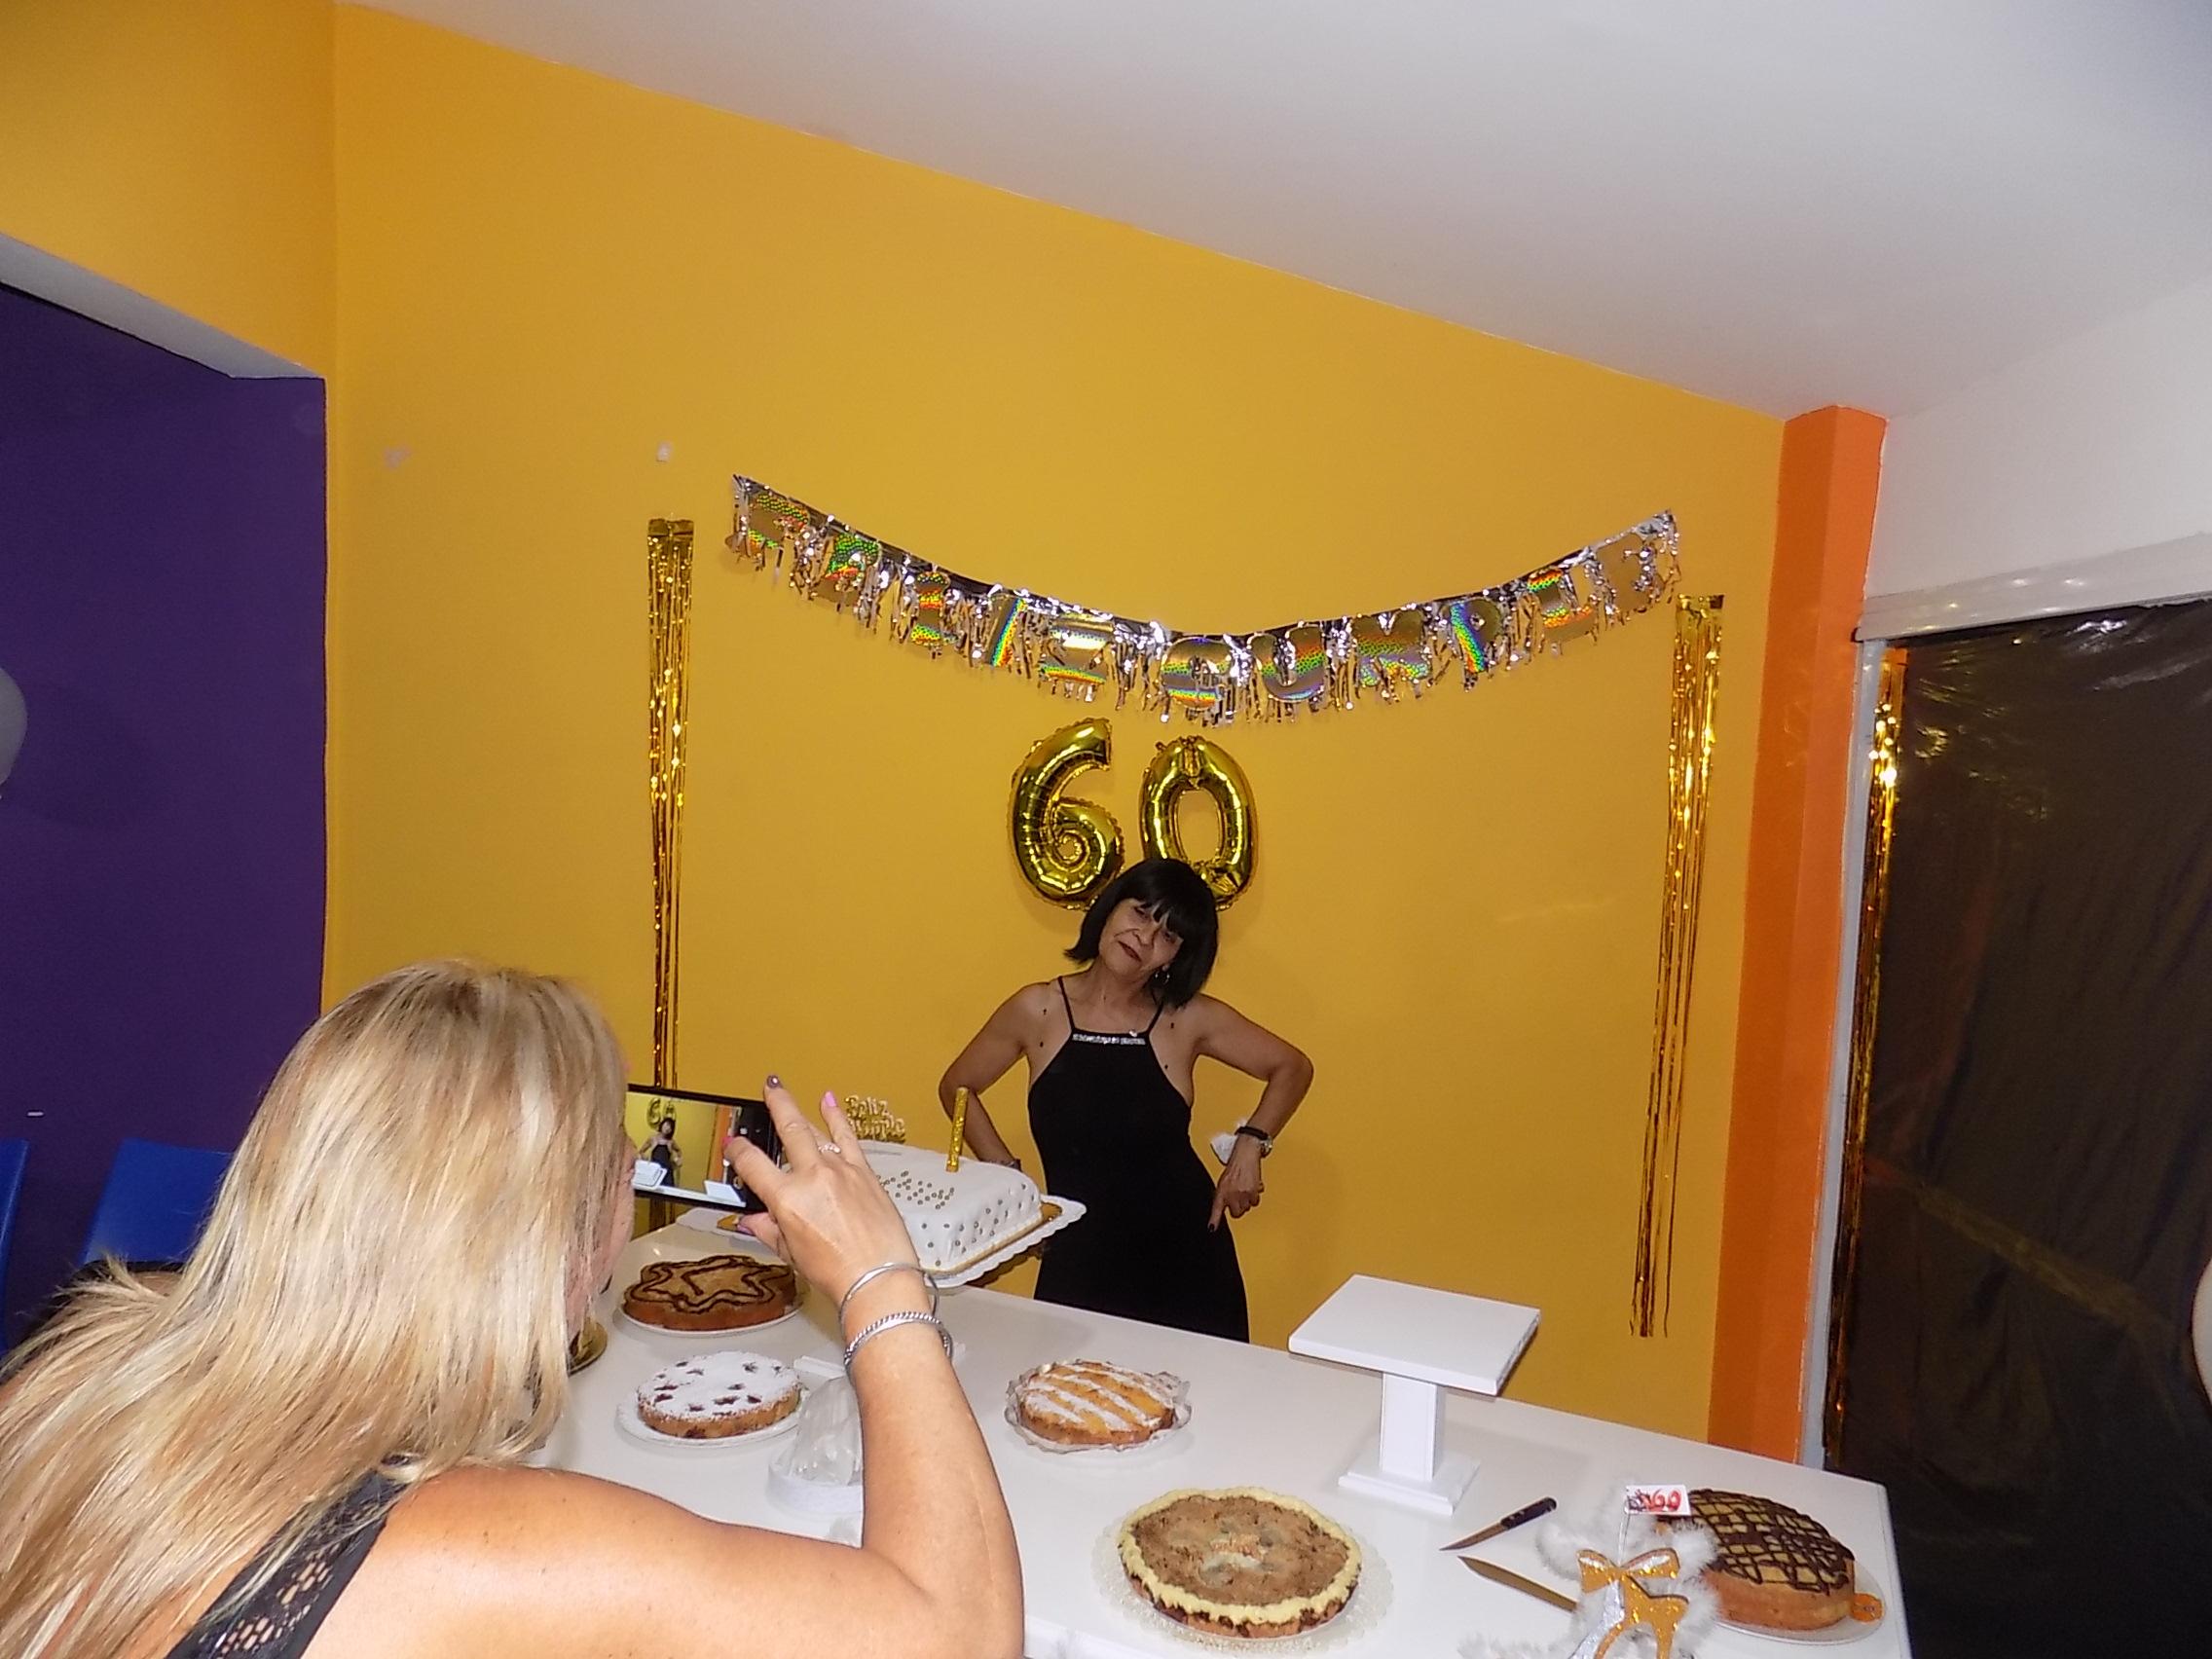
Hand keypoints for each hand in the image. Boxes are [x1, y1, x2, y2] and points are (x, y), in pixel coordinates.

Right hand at [724, 1079, 917, 1310]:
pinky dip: (838, 1118)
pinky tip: (831, 1103)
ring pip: (816, 1130)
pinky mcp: (864, 1172)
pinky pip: (848, 1137)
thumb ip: (769, 1230)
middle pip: (789, 1128)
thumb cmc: (838, 1272)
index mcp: (787, 1199)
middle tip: (767, 1089)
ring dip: (800, 1107)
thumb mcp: (791, 1253)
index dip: (737, 1151)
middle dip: (775, 1104)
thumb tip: (754, 1220)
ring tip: (787, 1090)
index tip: (733, 1145)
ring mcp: (841, 1171)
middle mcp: (813, 1177)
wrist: (878, 1277)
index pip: (752, 1164)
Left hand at [1208, 1138, 1264, 1229]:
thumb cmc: (1234, 1166)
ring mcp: (1242, 1194)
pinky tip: (1252, 1186)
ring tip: (1245, 1188)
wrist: (1245, 1155)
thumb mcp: (1223, 1181)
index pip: (1216, 1209)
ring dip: (1247, 1200)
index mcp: (1221, 1191)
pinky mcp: (1253, 1192)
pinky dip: (1255, 1195)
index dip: (1214, 1220)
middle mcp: (1231, 1194)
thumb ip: (1223, 1195)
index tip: (1212, 1229)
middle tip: (1238, 1196)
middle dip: (1238, 1207)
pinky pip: (1256, 1201)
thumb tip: (1224, 1206)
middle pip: (1237, 1213)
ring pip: (1248, 1207)